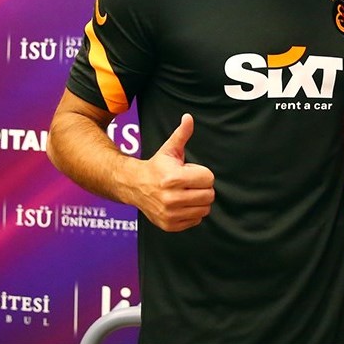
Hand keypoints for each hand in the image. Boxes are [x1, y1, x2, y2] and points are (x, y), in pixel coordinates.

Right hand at [135, 114, 214, 231]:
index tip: (191, 171)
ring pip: (205, 209)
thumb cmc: (156, 166)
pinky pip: (196, 221)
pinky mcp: (169, 225)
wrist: (134, 186)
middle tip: (190, 183)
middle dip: (203, 187)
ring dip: (199, 201)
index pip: (209, 179)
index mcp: (173, 178)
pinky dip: (192, 213)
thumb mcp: (169, 149)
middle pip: (209, 195)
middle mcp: (170, 198)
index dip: (202, 173)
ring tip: (186, 192)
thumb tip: (189, 117)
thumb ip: (182, 134)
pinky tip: (181, 204)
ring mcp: (170, 214)